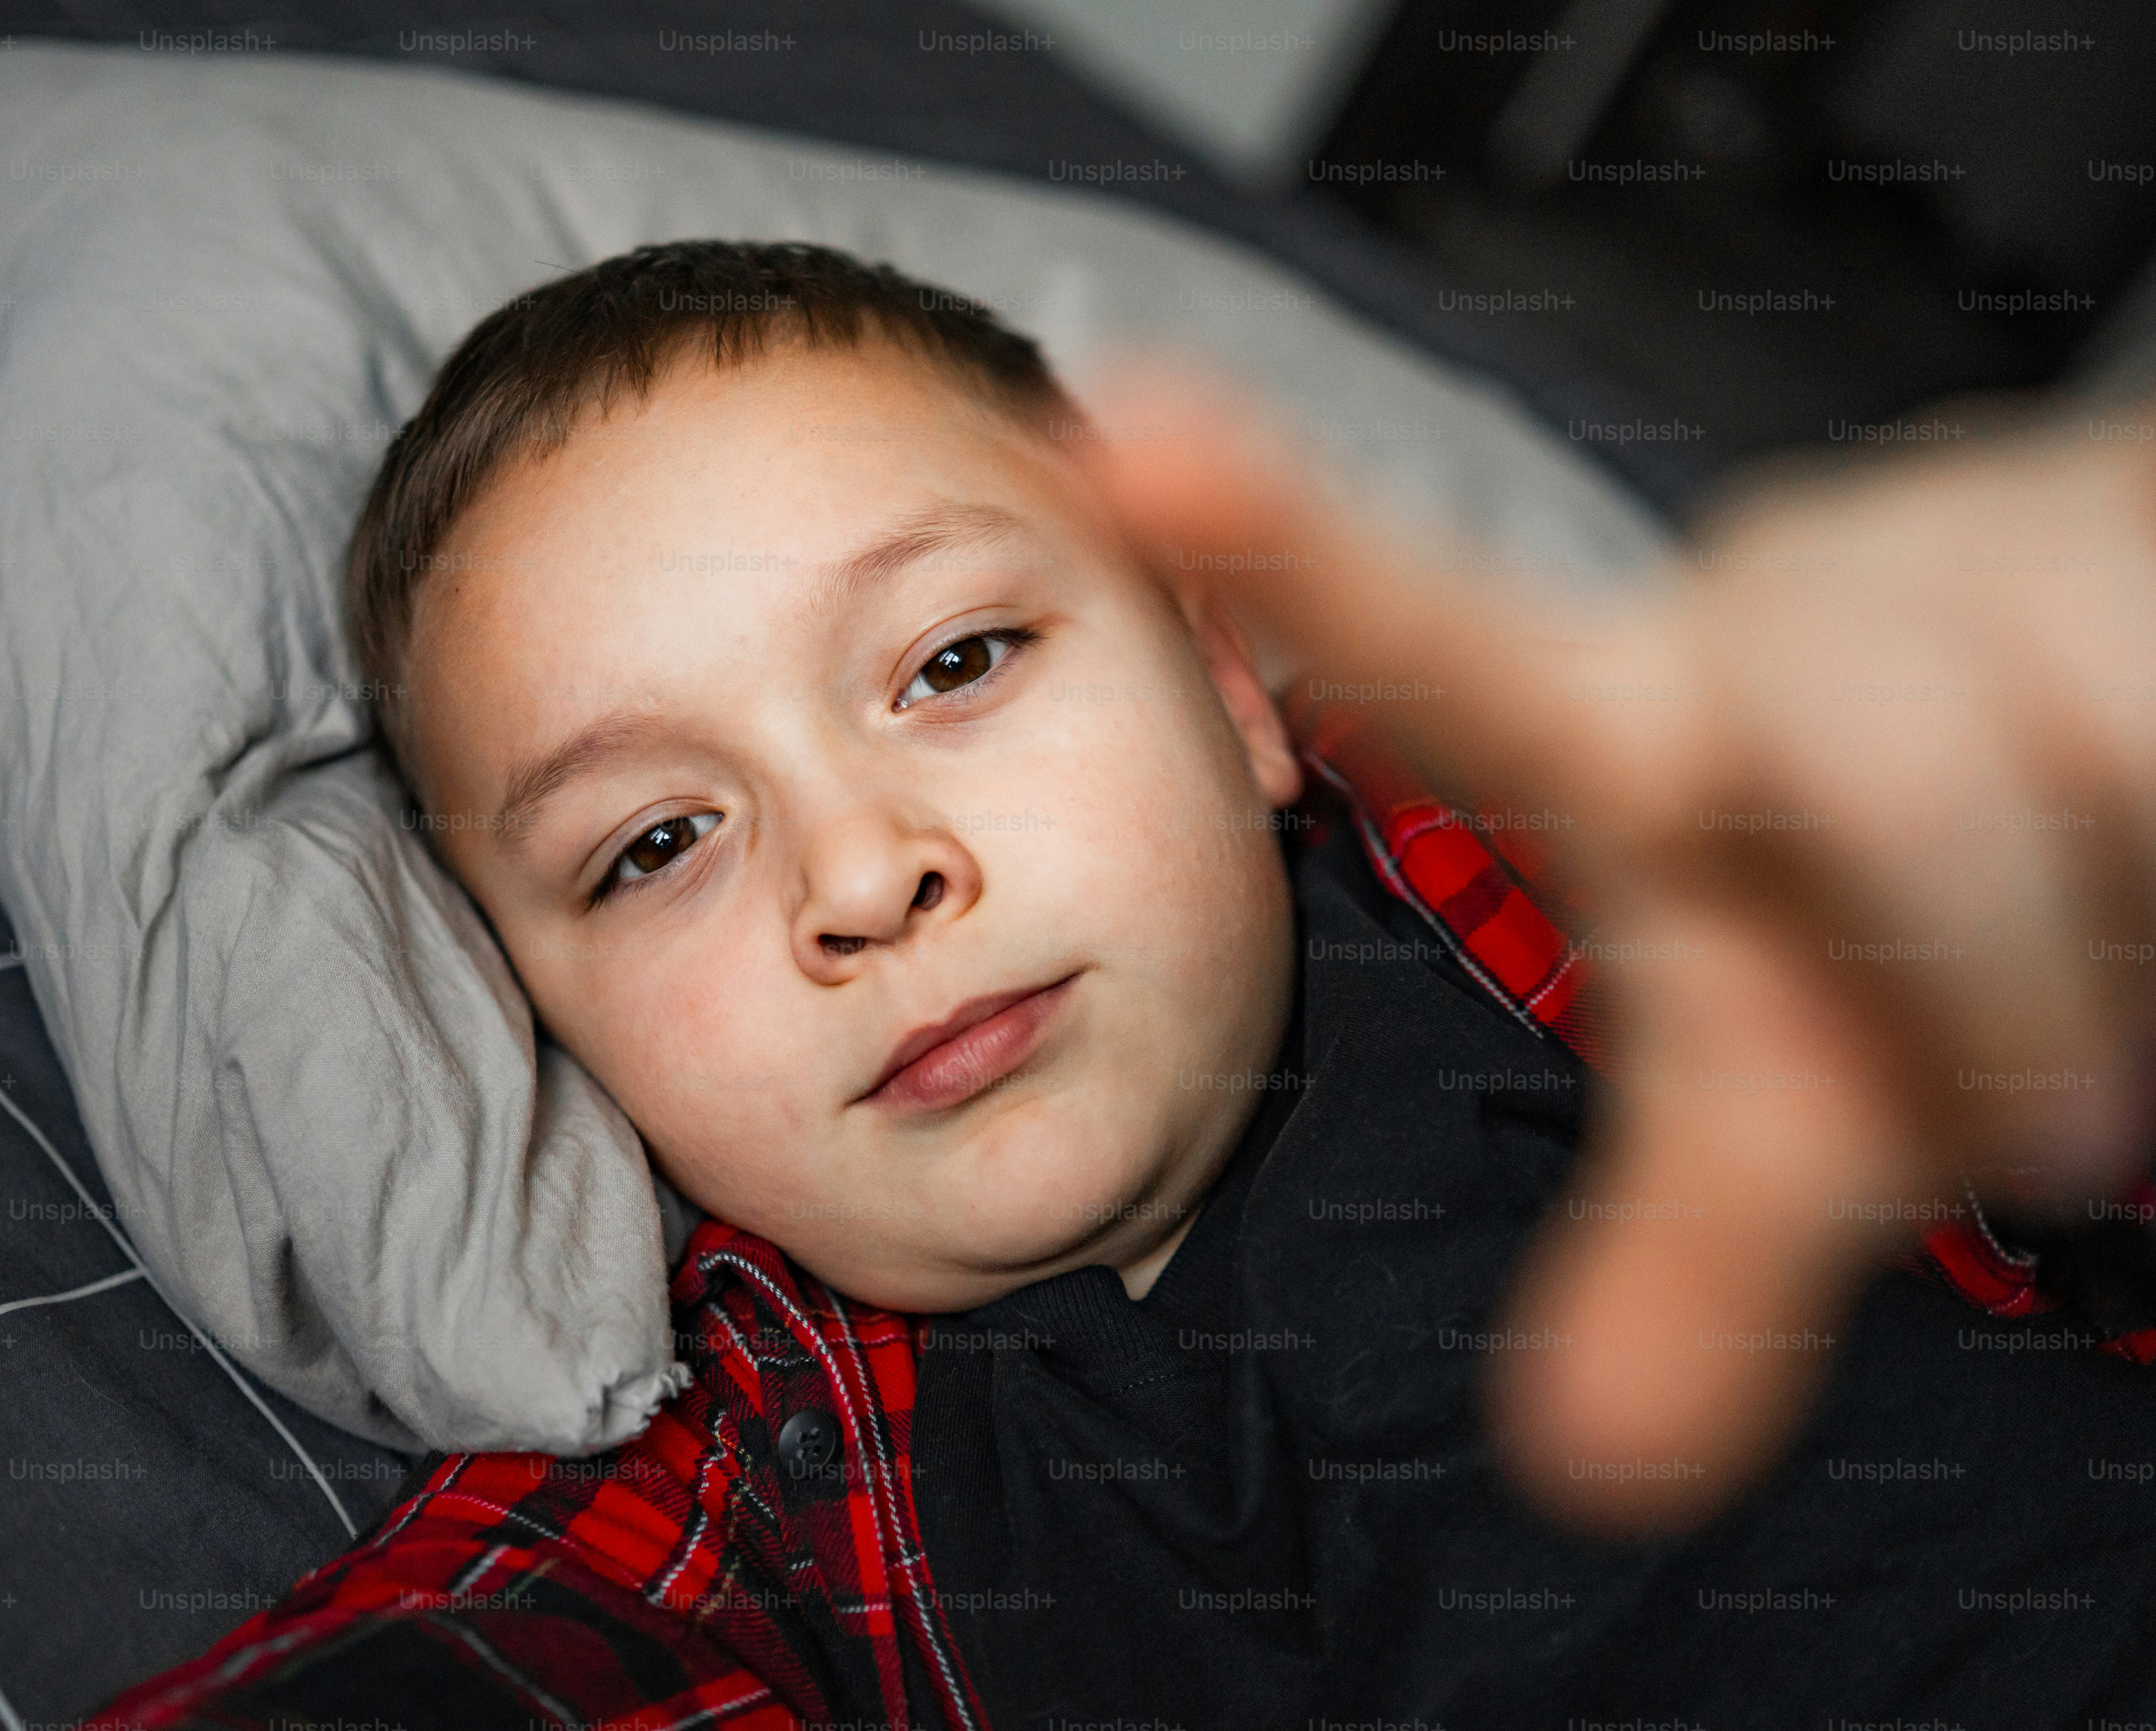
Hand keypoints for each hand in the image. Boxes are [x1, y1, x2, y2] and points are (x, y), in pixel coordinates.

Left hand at [1068, 361, 2155, 1532]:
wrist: (2149, 741)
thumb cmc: (1916, 914)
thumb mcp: (1793, 1097)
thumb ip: (1687, 1259)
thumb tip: (1590, 1461)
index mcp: (1644, 733)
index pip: (1430, 640)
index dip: (1280, 534)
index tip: (1118, 416)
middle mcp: (1790, 632)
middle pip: (1860, 770)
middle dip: (1977, 975)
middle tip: (2038, 1118)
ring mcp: (1988, 578)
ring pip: (2065, 764)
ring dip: (2090, 968)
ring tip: (2091, 1025)